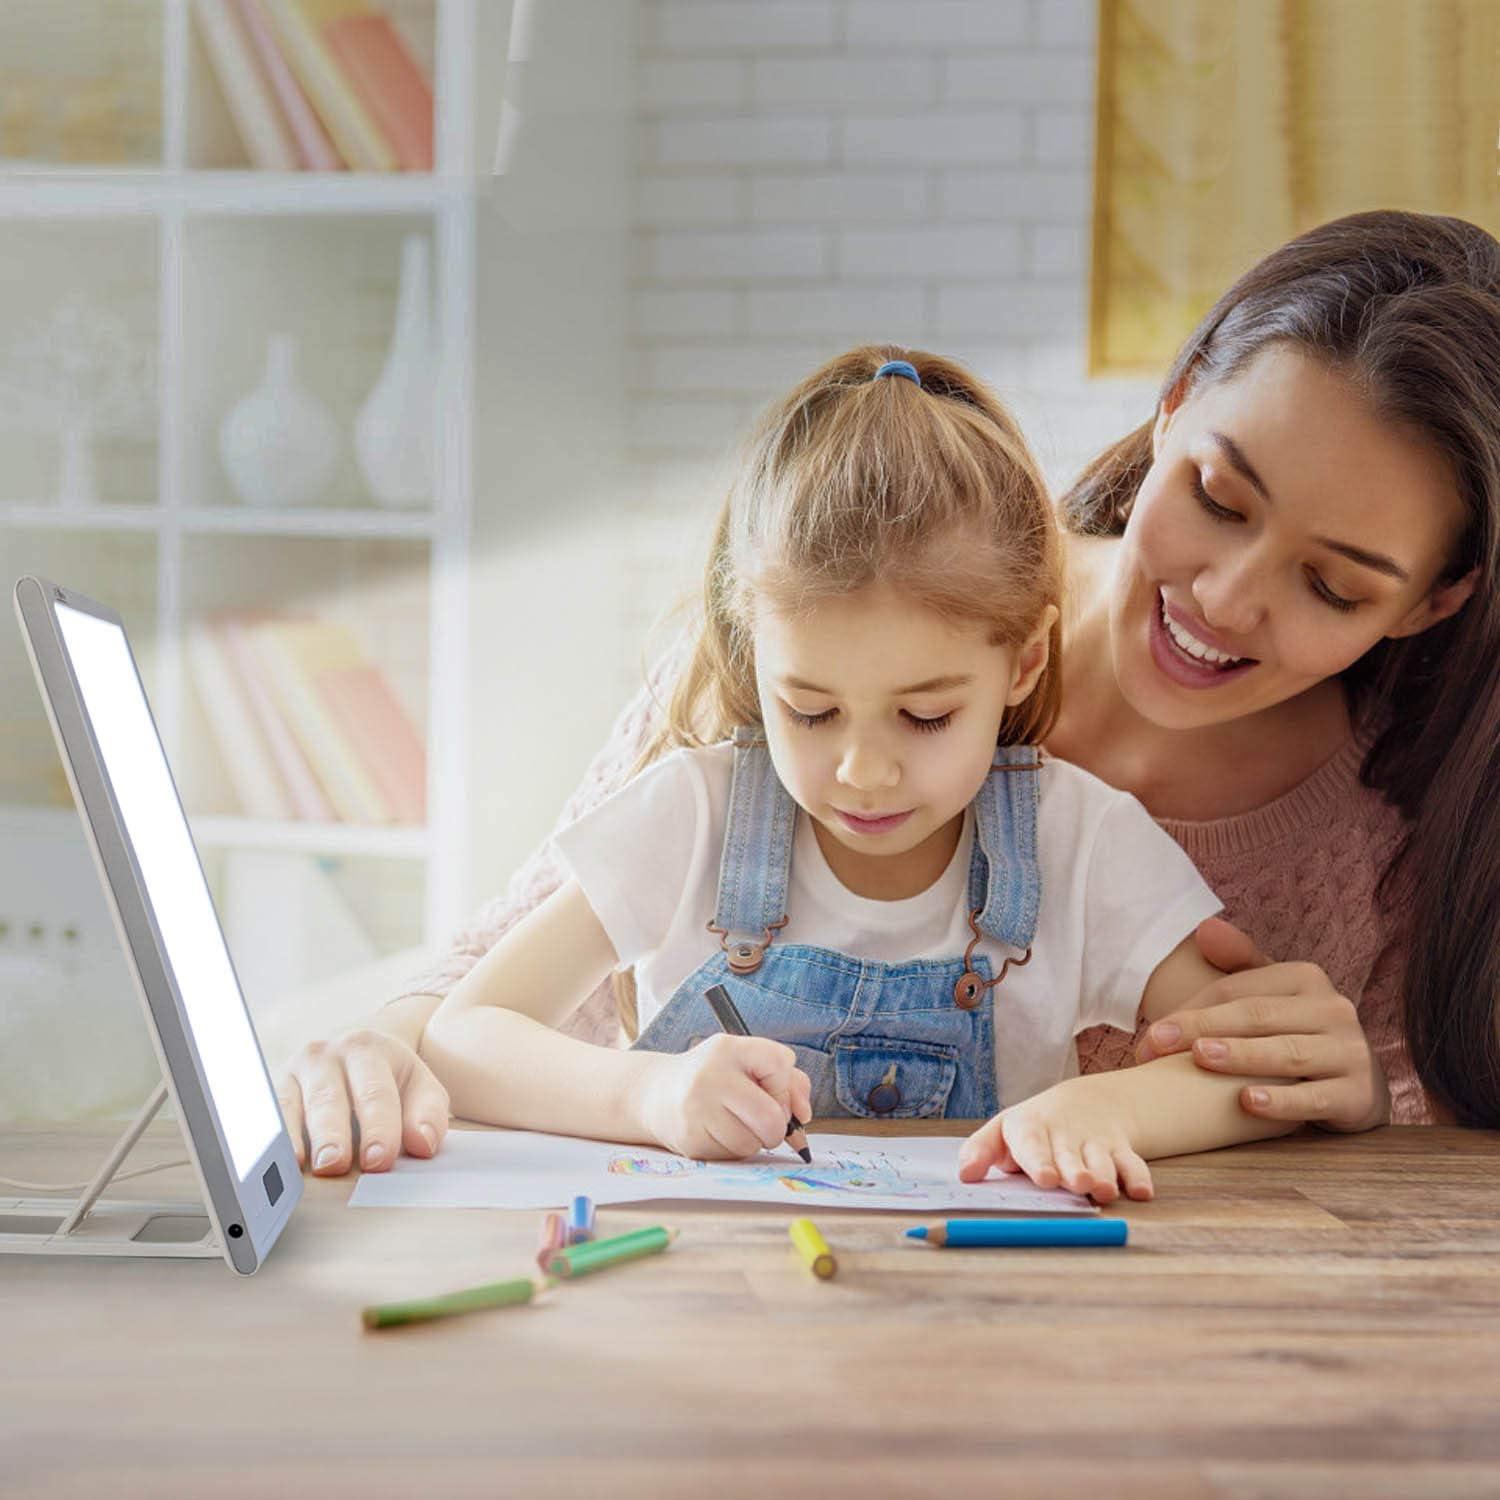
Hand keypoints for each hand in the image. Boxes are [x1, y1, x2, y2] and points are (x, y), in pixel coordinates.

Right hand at [277, 1029, 450, 1174]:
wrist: (356, 1051)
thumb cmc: (390, 1080)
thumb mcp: (419, 1087)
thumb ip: (428, 1114)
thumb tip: (423, 1144)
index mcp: (369, 1049)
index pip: (375, 1092)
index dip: (378, 1128)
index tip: (379, 1160)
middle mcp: (327, 1055)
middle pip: (328, 1098)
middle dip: (332, 1133)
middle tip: (335, 1165)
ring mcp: (296, 1071)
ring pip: (292, 1106)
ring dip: (296, 1139)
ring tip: (302, 1168)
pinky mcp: (274, 1089)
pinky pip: (269, 1116)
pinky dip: (273, 1138)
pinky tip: (278, 1160)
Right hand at [639, 1034, 812, 1159]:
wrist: (658, 1094)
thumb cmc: (716, 1078)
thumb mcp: (747, 1063)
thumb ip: (788, 1081)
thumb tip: (803, 1116)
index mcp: (729, 1048)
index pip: (779, 1063)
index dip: (786, 1086)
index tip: (773, 1092)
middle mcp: (710, 1075)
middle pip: (770, 1116)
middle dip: (777, 1127)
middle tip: (766, 1122)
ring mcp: (697, 1108)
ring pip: (753, 1142)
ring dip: (754, 1140)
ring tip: (736, 1123)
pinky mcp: (690, 1138)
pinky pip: (733, 1155)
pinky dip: (734, 1149)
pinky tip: (719, 1132)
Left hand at [956, 1079, 1152, 1204]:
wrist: (1083, 1105)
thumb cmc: (1032, 1128)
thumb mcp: (1002, 1133)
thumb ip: (980, 1151)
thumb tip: (964, 1175)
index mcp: (1031, 1129)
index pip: (1033, 1144)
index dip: (1039, 1161)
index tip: (1045, 1178)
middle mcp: (1065, 1136)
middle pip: (1071, 1155)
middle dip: (1075, 1170)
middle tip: (1079, 1183)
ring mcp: (1095, 1143)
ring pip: (1103, 1160)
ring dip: (1107, 1175)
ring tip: (1104, 1190)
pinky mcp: (1120, 1150)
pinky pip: (1134, 1163)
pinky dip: (1139, 1177)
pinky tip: (1142, 1192)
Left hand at [1135, 917, 1389, 1132]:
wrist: (1357, 1084)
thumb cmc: (1297, 1034)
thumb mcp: (1273, 995)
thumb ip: (1239, 962)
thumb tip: (1205, 929)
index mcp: (1306, 978)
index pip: (1237, 990)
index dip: (1190, 1010)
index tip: (1150, 1037)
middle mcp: (1334, 1009)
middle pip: (1257, 1017)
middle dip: (1201, 1029)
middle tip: (1156, 1046)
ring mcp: (1350, 1052)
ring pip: (1287, 1054)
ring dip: (1241, 1056)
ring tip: (1200, 1058)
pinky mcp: (1358, 1095)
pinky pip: (1315, 1098)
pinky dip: (1282, 1101)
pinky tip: (1247, 1102)